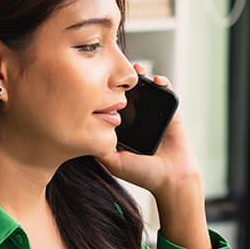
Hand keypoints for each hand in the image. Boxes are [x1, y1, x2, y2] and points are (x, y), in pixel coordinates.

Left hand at [97, 64, 201, 196]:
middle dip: (124, 82)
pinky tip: (157, 80)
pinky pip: (169, 95)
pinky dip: (164, 84)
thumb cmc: (144, 175)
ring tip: (137, 69)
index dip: (108, 94)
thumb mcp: (113, 162)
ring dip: (143, 78)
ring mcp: (157, 117)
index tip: (100, 81)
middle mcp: (140, 121)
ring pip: (149, 92)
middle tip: (117, 70)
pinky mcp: (173, 115)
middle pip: (131, 95)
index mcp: (126, 130)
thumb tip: (77, 136)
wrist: (171, 179)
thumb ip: (98, 149)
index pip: (115, 106)